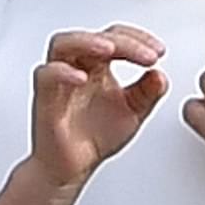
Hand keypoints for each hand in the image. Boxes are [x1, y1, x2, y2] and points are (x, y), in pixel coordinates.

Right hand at [31, 24, 166, 192]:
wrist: (72, 168)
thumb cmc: (95, 136)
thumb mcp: (133, 113)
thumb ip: (148, 93)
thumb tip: (160, 75)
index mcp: (98, 64)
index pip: (116, 36)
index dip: (139, 39)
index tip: (159, 52)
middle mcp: (77, 66)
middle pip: (93, 35)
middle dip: (122, 41)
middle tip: (145, 55)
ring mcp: (59, 79)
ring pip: (62, 43)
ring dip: (87, 42)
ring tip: (110, 49)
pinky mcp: (44, 97)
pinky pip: (46, 75)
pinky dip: (62, 72)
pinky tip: (82, 78)